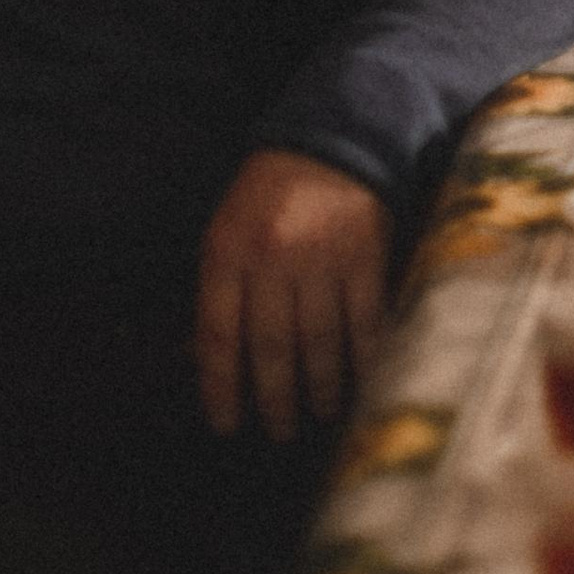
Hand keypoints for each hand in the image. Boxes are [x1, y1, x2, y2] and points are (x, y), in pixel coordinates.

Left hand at [196, 149, 389, 438]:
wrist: (332, 141)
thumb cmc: (269, 197)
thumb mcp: (226, 231)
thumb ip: (219, 290)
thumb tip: (208, 362)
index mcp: (229, 252)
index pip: (219, 336)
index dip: (221, 388)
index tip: (226, 426)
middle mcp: (273, 259)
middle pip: (271, 347)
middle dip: (274, 399)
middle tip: (280, 432)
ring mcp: (322, 259)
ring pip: (317, 341)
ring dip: (319, 387)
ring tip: (319, 413)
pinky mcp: (365, 256)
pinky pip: (364, 320)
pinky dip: (363, 357)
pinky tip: (361, 381)